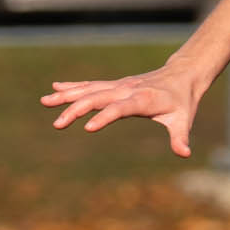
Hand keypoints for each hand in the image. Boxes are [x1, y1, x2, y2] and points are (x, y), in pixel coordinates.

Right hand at [42, 61, 206, 157]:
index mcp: (144, 99)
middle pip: (98, 98)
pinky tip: (56, 87)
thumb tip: (184, 153)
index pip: (121, 108)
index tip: (88, 128)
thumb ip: (180, 137)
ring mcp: (119, 85)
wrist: (181, 76)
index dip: (105, 117)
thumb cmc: (182, 102)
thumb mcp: (183, 120)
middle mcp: (128, 89)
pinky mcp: (115, 85)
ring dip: (67, 95)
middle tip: (58, 124)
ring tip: (45, 101)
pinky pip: (91, 85)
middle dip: (76, 109)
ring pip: (90, 89)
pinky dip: (74, 86)